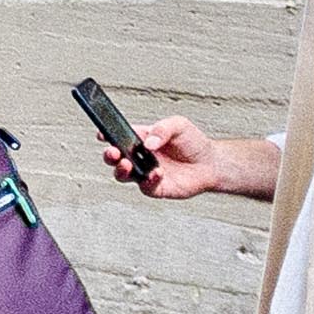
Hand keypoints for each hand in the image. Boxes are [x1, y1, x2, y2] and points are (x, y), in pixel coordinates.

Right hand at [109, 116, 278, 202]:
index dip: (107, 135)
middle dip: (109, 155)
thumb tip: (149, 142)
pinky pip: (145, 187)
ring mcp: (145, 173)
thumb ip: (163, 129)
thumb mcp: (179, 125)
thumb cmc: (193, 143)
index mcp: (140, 139)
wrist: (210, 164)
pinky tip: (157, 173)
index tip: (102, 134)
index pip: (118, 136)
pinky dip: (149, 181)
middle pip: (115, 158)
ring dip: (121, 170)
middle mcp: (139, 157)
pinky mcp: (154, 187)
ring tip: (127, 164)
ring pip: (123, 175)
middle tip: (113, 152)